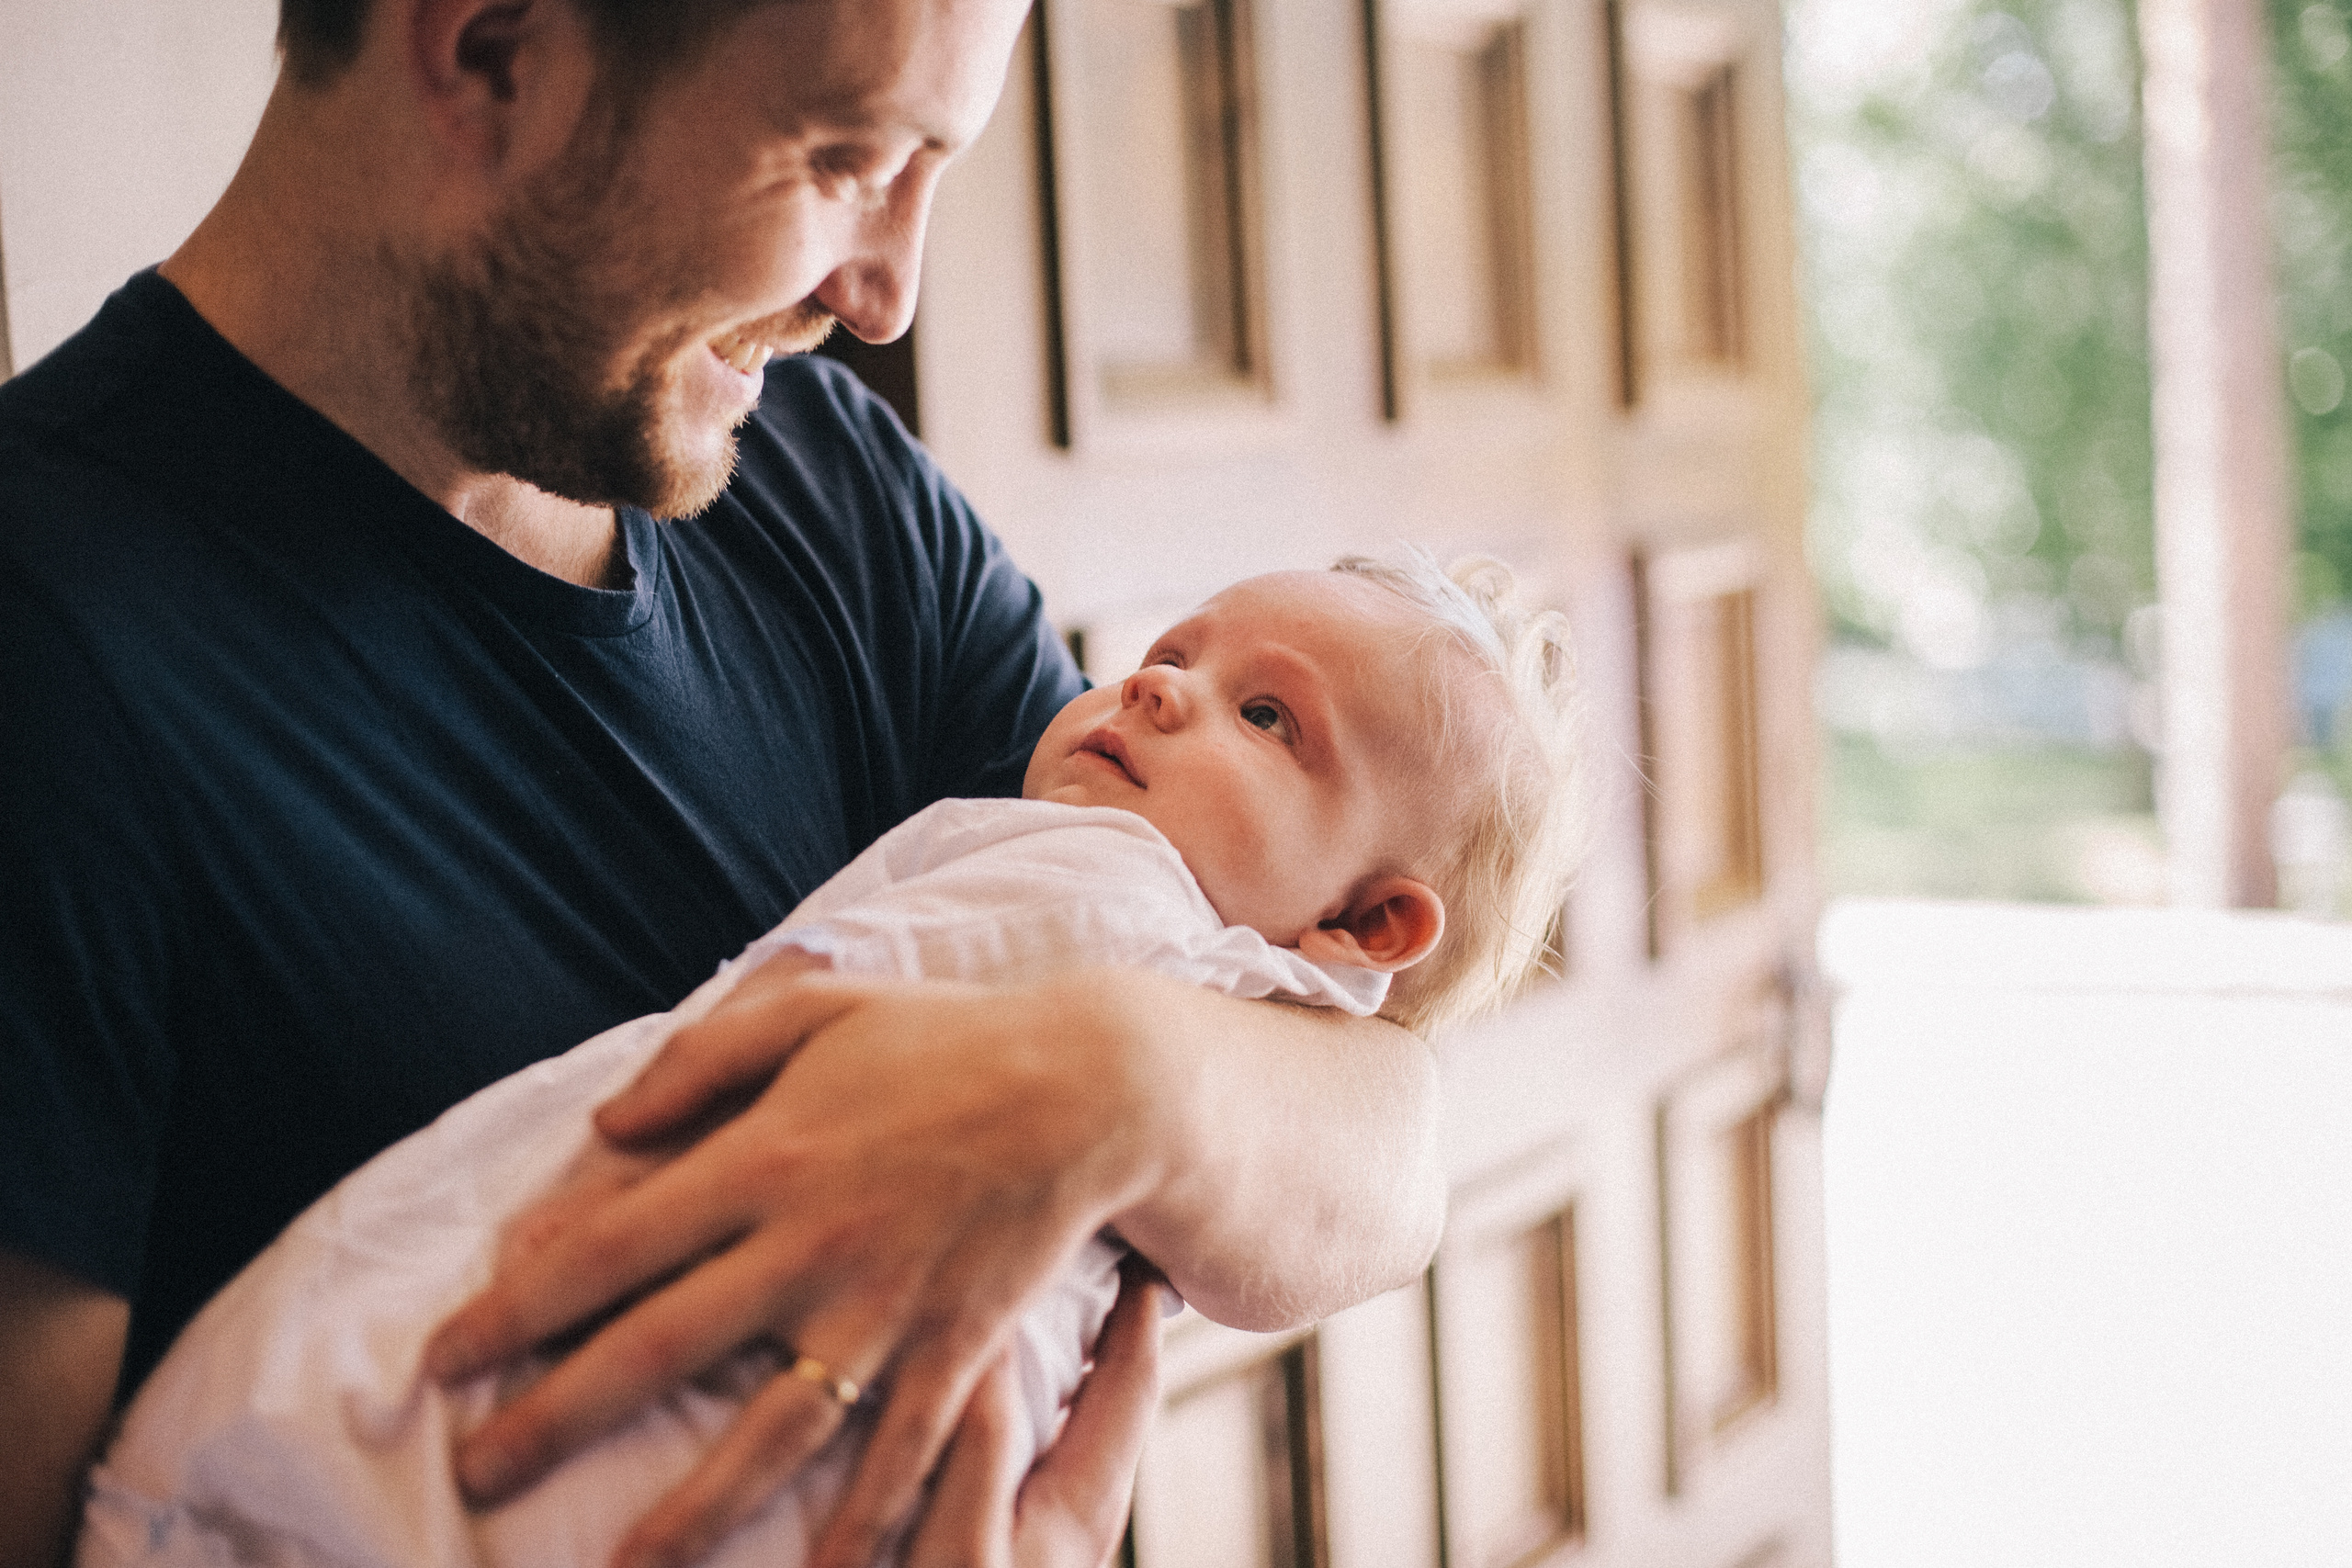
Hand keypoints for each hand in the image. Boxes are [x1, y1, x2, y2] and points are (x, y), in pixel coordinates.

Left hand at [424, 959, 1165, 1567]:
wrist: (1094, 1086)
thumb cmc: (945, 1038)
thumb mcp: (815, 1008)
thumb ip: (701, 1059)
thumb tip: (601, 1131)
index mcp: (765, 1155)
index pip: (607, 1245)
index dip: (513, 1309)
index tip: (441, 1360)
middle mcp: (809, 1242)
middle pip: (659, 1348)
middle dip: (555, 1421)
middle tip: (476, 1478)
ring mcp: (884, 1307)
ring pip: (767, 1430)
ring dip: (689, 1509)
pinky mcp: (953, 1348)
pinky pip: (895, 1454)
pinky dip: (857, 1525)